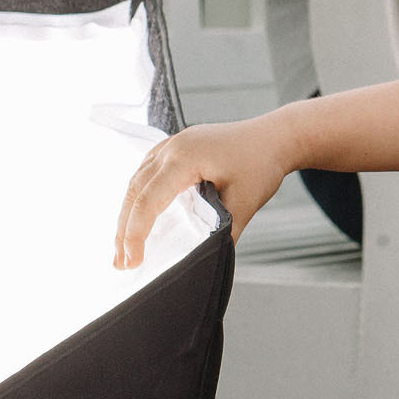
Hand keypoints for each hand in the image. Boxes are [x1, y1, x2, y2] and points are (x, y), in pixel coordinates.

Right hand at [113, 119, 293, 267]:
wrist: (276, 136)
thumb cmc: (262, 163)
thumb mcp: (246, 202)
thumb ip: (224, 231)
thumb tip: (204, 258)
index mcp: (184, 158)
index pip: (149, 200)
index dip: (136, 234)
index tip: (133, 262)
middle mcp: (171, 147)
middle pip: (135, 191)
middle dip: (124, 229)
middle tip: (121, 263)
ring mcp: (172, 144)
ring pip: (137, 181)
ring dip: (128, 213)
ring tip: (124, 246)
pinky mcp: (178, 147)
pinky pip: (148, 172)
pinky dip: (139, 196)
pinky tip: (138, 215)